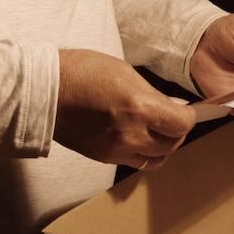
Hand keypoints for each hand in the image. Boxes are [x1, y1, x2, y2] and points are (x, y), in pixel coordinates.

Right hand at [54, 49, 194, 170]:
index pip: (182, 125)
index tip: (185, 111)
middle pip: (171, 145)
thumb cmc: (82, 71)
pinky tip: (135, 136)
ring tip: (156, 131)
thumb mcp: (125, 72)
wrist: (45, 90)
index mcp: (139, 108)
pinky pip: (133, 161)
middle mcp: (131, 134)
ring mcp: (116, 150)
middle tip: (171, 119)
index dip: (188, 117)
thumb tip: (170, 107)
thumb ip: (151, 94)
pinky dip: (141, 152)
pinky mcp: (102, 158)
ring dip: (161, 147)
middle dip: (176, 132)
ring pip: (154, 160)